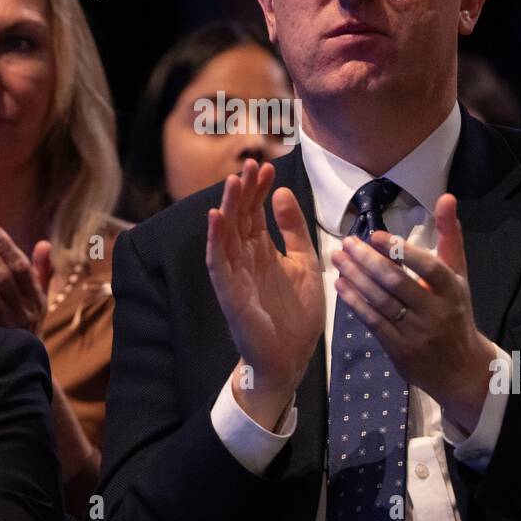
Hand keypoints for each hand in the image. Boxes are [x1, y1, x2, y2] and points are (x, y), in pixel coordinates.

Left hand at [0, 224, 52, 334]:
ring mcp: (7, 327)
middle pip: (3, 277)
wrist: (23, 367)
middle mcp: (24, 312)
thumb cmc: (28, 325)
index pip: (22, 267)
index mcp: (36, 299)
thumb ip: (42, 272)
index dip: (6, 246)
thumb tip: (44, 243)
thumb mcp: (39, 301)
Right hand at [206, 159, 324, 425]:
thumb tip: (281, 193)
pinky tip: (216, 218)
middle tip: (251, 164)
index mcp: (262, 251)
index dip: (259, 189)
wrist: (291, 357)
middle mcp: (245, 259)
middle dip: (244, 191)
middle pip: (239, 217)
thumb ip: (294, 230)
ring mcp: (235, 275)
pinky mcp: (230, 293)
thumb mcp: (305, 263)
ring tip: (233, 181)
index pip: (255, 213)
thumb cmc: (296, 315)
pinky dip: (215, 240)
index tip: (267, 167)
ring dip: (228, 207)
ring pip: (226, 234)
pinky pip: (218, 263)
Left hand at [331, 193, 494, 432]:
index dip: (402, 251)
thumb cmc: (455, 312)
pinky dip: (355, 302)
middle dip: (368, 261)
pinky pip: (373, 322)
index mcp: (452, 290)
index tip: (375, 234)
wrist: (460, 369)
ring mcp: (417, 333)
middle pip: (397, 284)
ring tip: (338, 259)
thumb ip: (449, 237)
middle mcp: (435, 312)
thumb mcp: (458, 275)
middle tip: (347, 243)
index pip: (429, 268)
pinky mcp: (399, 350)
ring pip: (381, 302)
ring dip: (356, 279)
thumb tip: (447, 197)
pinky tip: (341, 285)